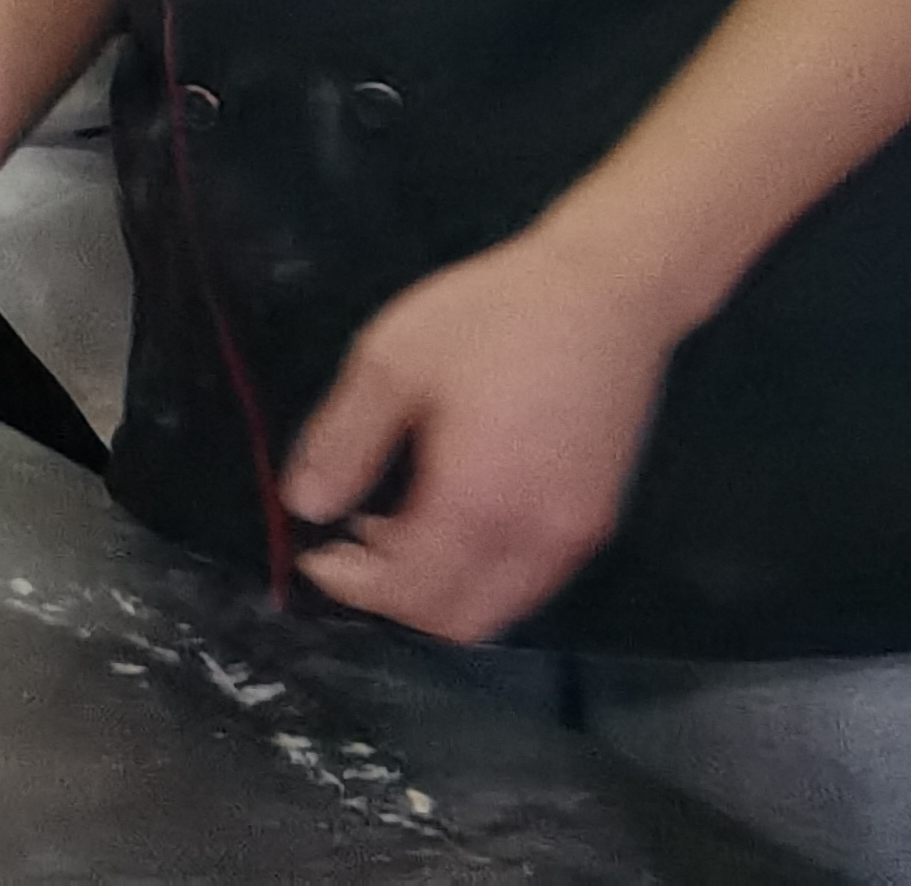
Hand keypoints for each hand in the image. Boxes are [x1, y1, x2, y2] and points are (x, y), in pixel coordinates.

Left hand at [280, 231, 680, 641]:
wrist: (606, 291)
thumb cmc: (492, 316)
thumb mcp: (391, 362)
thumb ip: (341, 442)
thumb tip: (304, 506)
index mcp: (479, 504)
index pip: (408, 592)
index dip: (351, 584)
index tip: (313, 550)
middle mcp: (535, 539)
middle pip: (455, 620)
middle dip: (393, 598)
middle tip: (352, 544)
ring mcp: (575, 536)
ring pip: (496, 609)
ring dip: (438, 589)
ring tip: (394, 525)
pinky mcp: (595, 520)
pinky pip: (528, 582)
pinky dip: (479, 574)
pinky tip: (452, 515)